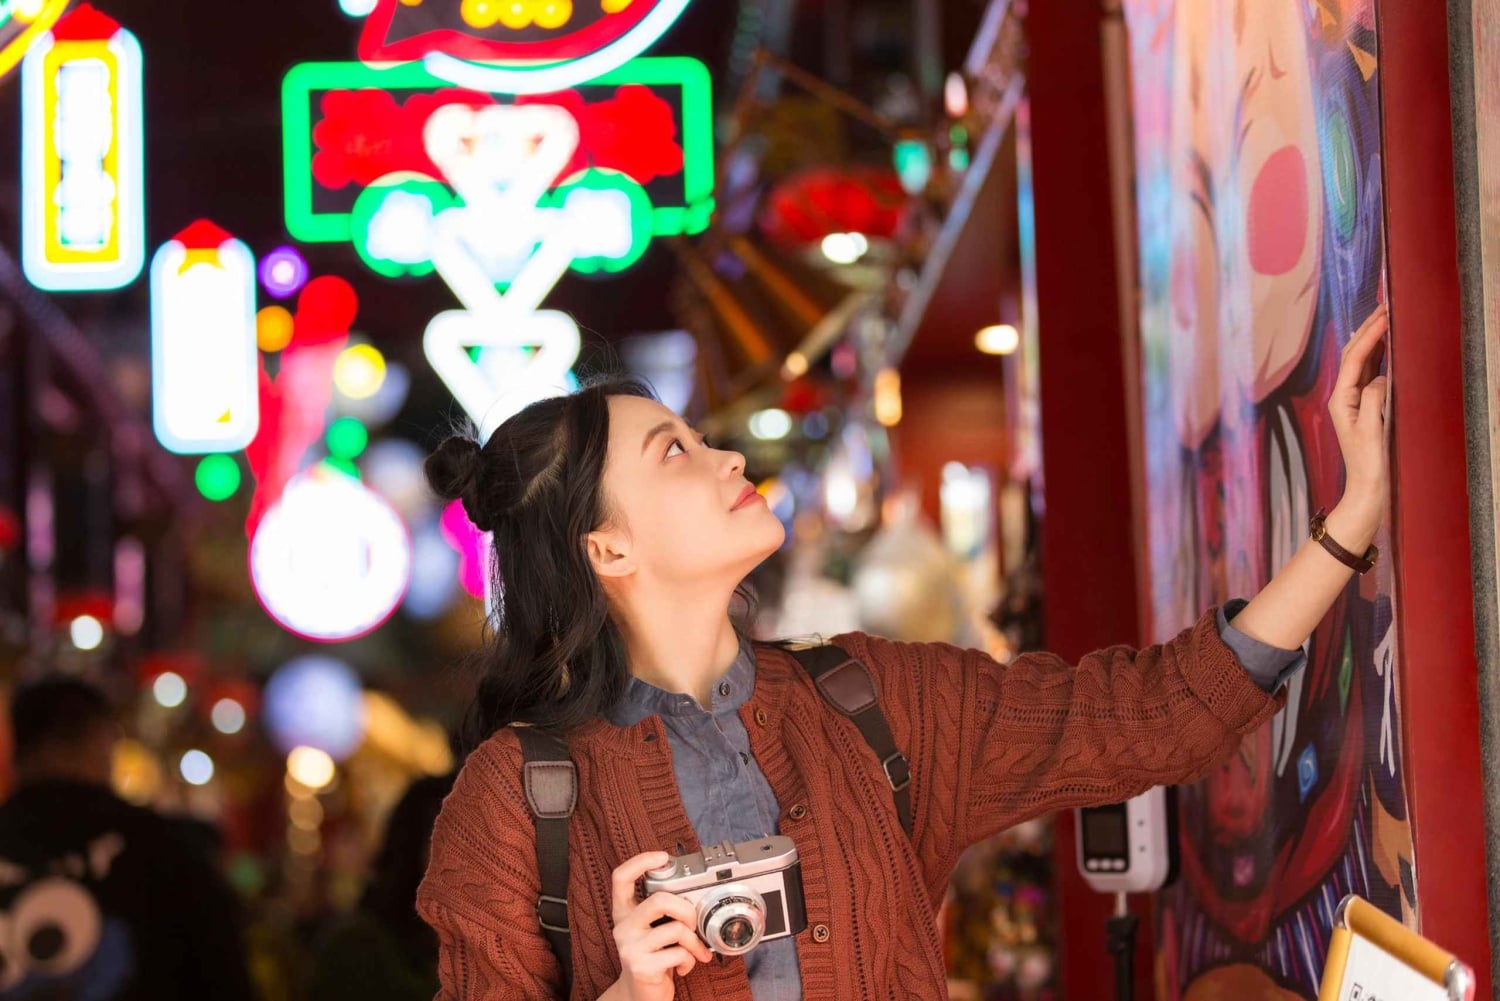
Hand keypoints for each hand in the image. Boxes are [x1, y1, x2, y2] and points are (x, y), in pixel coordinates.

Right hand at [600, 851, 713, 1000]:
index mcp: (624, 913)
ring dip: (694, 943)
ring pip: (676, 929)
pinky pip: (679, 953)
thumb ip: (663, 913)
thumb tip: (693, 896)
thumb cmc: (653, 958)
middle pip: (660, 900)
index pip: (621, 877)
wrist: (640, 996)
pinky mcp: (641, 967)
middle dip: (687, 910)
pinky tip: (682, 967)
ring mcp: (630, 947)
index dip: (641, 861)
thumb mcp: (652, 932)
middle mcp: (623, 927)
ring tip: (694, 952)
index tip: (663, 857)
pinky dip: (690, 961)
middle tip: (693, 924)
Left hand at [1328, 304, 1389, 528]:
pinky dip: (1379, 357)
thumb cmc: (1369, 464)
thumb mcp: (1371, 430)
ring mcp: (1354, 402)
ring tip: (1386, 318)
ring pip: (1362, 362)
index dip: (1370, 334)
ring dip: (1373, 339)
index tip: (1386, 314)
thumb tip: (1379, 377)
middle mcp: (1344, 397)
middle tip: (1386, 306)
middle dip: (1368, 329)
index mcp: (1341, 399)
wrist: (1368, 490)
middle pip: (1354, 354)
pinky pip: (1370, 374)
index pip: (1355, 357)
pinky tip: (1388, 348)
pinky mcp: (1365, 408)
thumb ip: (1372, 399)